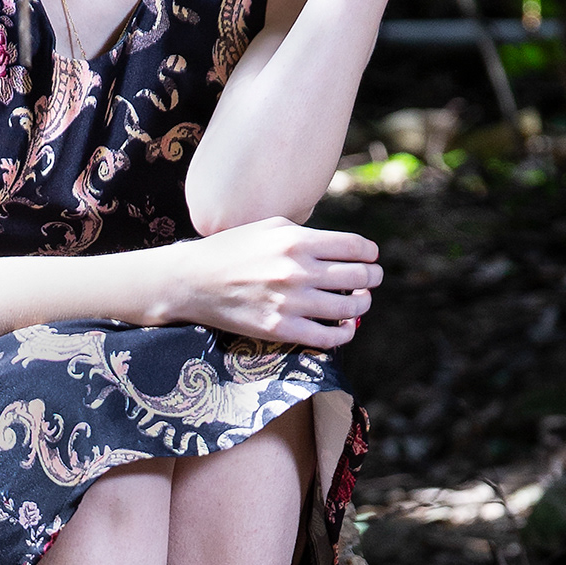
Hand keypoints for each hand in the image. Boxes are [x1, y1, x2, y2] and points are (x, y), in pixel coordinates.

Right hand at [167, 215, 380, 349]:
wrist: (193, 281)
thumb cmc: (232, 250)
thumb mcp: (270, 227)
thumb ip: (307, 234)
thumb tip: (343, 249)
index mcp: (296, 241)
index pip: (355, 247)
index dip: (369, 253)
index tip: (370, 257)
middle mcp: (297, 271)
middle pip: (359, 276)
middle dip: (372, 277)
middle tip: (371, 279)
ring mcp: (289, 303)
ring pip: (349, 308)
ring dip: (362, 305)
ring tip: (359, 301)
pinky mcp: (279, 330)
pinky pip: (327, 337)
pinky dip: (344, 334)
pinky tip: (344, 328)